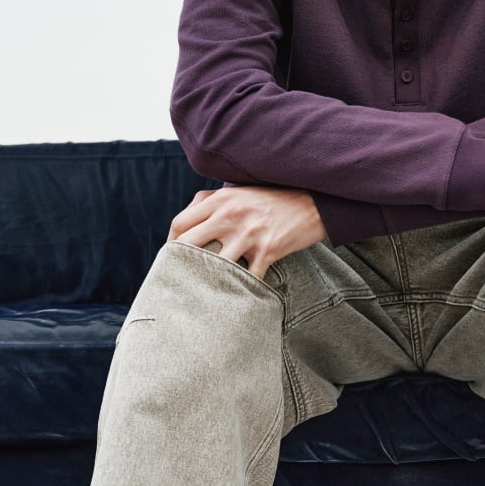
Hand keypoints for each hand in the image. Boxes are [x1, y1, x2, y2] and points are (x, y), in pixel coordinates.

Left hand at [167, 185, 325, 279]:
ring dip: (207, 279)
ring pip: (214, 263)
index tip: (171, 257)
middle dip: (180, 264)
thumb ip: (211, 199)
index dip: (170, 243)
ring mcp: (249, 233)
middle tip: (179, 279)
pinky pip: (247, 277)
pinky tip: (237, 295)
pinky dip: (241, 288)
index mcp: (220, 199)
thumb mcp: (239, 190)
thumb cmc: (273, 198)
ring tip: (203, 293)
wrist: (313, 203)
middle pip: (189, 244)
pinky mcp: (268, 249)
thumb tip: (186, 217)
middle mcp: (230, 214)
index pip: (180, 223)